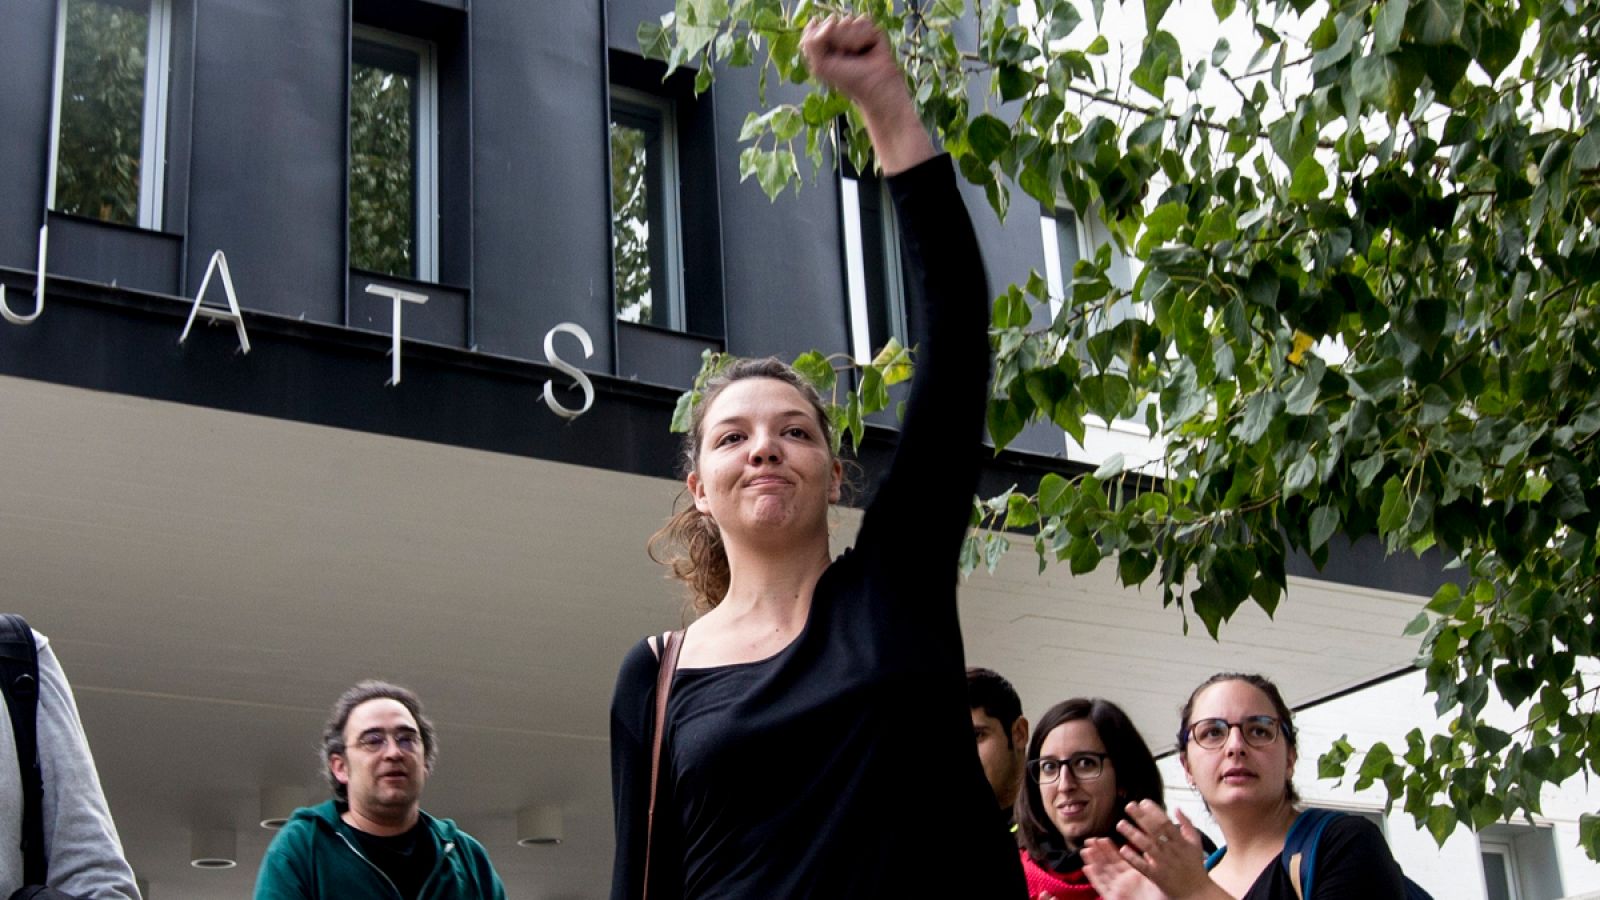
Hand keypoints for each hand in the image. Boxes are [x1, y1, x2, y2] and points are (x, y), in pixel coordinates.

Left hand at [799, 15, 932, 173]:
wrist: (875, 85)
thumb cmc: (848, 80)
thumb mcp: (820, 66)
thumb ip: (811, 42)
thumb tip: (831, 20)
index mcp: (823, 43)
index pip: (814, 26)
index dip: (820, 39)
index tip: (829, 56)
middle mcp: (838, 35)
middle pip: (831, 22)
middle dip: (837, 42)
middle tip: (845, 58)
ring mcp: (855, 32)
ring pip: (848, 21)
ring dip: (851, 41)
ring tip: (857, 55)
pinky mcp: (871, 29)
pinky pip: (863, 22)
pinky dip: (864, 37)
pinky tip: (868, 49)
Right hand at [1081, 838, 1167, 899]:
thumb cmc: (1162, 897)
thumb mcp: (1157, 877)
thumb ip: (1150, 864)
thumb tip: (1149, 849)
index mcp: (1133, 876)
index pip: (1118, 860)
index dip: (1109, 849)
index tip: (1102, 838)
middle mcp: (1123, 882)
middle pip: (1107, 865)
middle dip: (1098, 852)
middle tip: (1090, 840)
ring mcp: (1117, 890)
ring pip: (1102, 874)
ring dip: (1093, 862)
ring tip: (1085, 850)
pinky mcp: (1112, 898)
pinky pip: (1101, 887)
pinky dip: (1094, 878)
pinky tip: (1087, 867)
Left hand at [1107, 802, 1218, 899]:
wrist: (1197, 893)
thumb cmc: (1195, 867)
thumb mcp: (1196, 844)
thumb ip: (1187, 825)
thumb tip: (1177, 808)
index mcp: (1181, 842)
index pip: (1166, 822)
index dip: (1154, 811)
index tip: (1143, 802)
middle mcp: (1172, 851)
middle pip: (1154, 831)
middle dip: (1141, 817)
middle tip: (1128, 806)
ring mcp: (1164, 864)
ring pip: (1147, 847)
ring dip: (1133, 834)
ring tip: (1120, 824)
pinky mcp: (1157, 877)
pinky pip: (1143, 866)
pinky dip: (1133, 857)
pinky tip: (1123, 849)